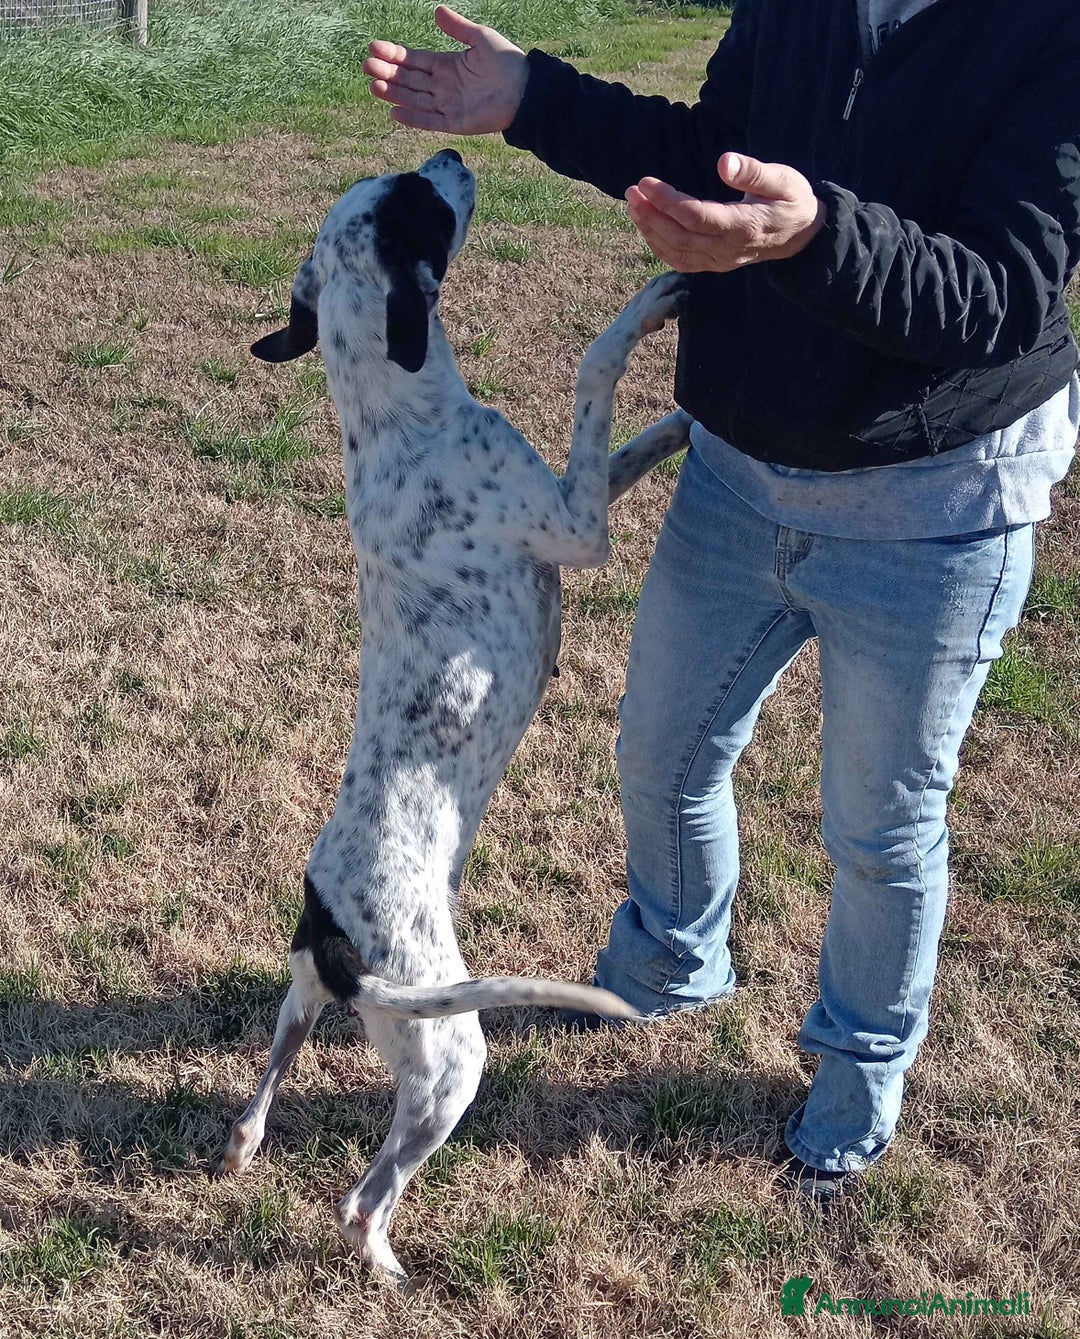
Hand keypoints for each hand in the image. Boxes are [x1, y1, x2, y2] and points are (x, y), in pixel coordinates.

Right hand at [364, 5, 527, 133]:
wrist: (525, 90)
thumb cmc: (507, 62)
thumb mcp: (480, 38)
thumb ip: (458, 27)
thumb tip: (437, 11)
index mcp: (446, 65)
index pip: (414, 60)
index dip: (394, 54)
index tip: (374, 48)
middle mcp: (443, 86)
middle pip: (409, 80)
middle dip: (387, 73)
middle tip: (366, 66)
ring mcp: (447, 105)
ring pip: (414, 99)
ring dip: (393, 93)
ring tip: (373, 85)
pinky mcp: (454, 122)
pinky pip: (429, 121)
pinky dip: (412, 118)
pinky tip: (393, 111)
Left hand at [625, 153, 824, 272]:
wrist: (802, 235)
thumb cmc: (791, 200)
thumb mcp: (782, 179)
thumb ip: (753, 172)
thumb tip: (725, 162)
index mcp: (742, 226)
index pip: (695, 216)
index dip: (667, 200)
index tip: (646, 182)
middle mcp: (727, 249)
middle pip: (679, 235)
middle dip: (651, 214)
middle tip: (631, 191)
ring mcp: (719, 261)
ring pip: (676, 251)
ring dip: (650, 230)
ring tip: (633, 206)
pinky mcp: (715, 265)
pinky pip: (681, 261)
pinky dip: (660, 247)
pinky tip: (647, 228)